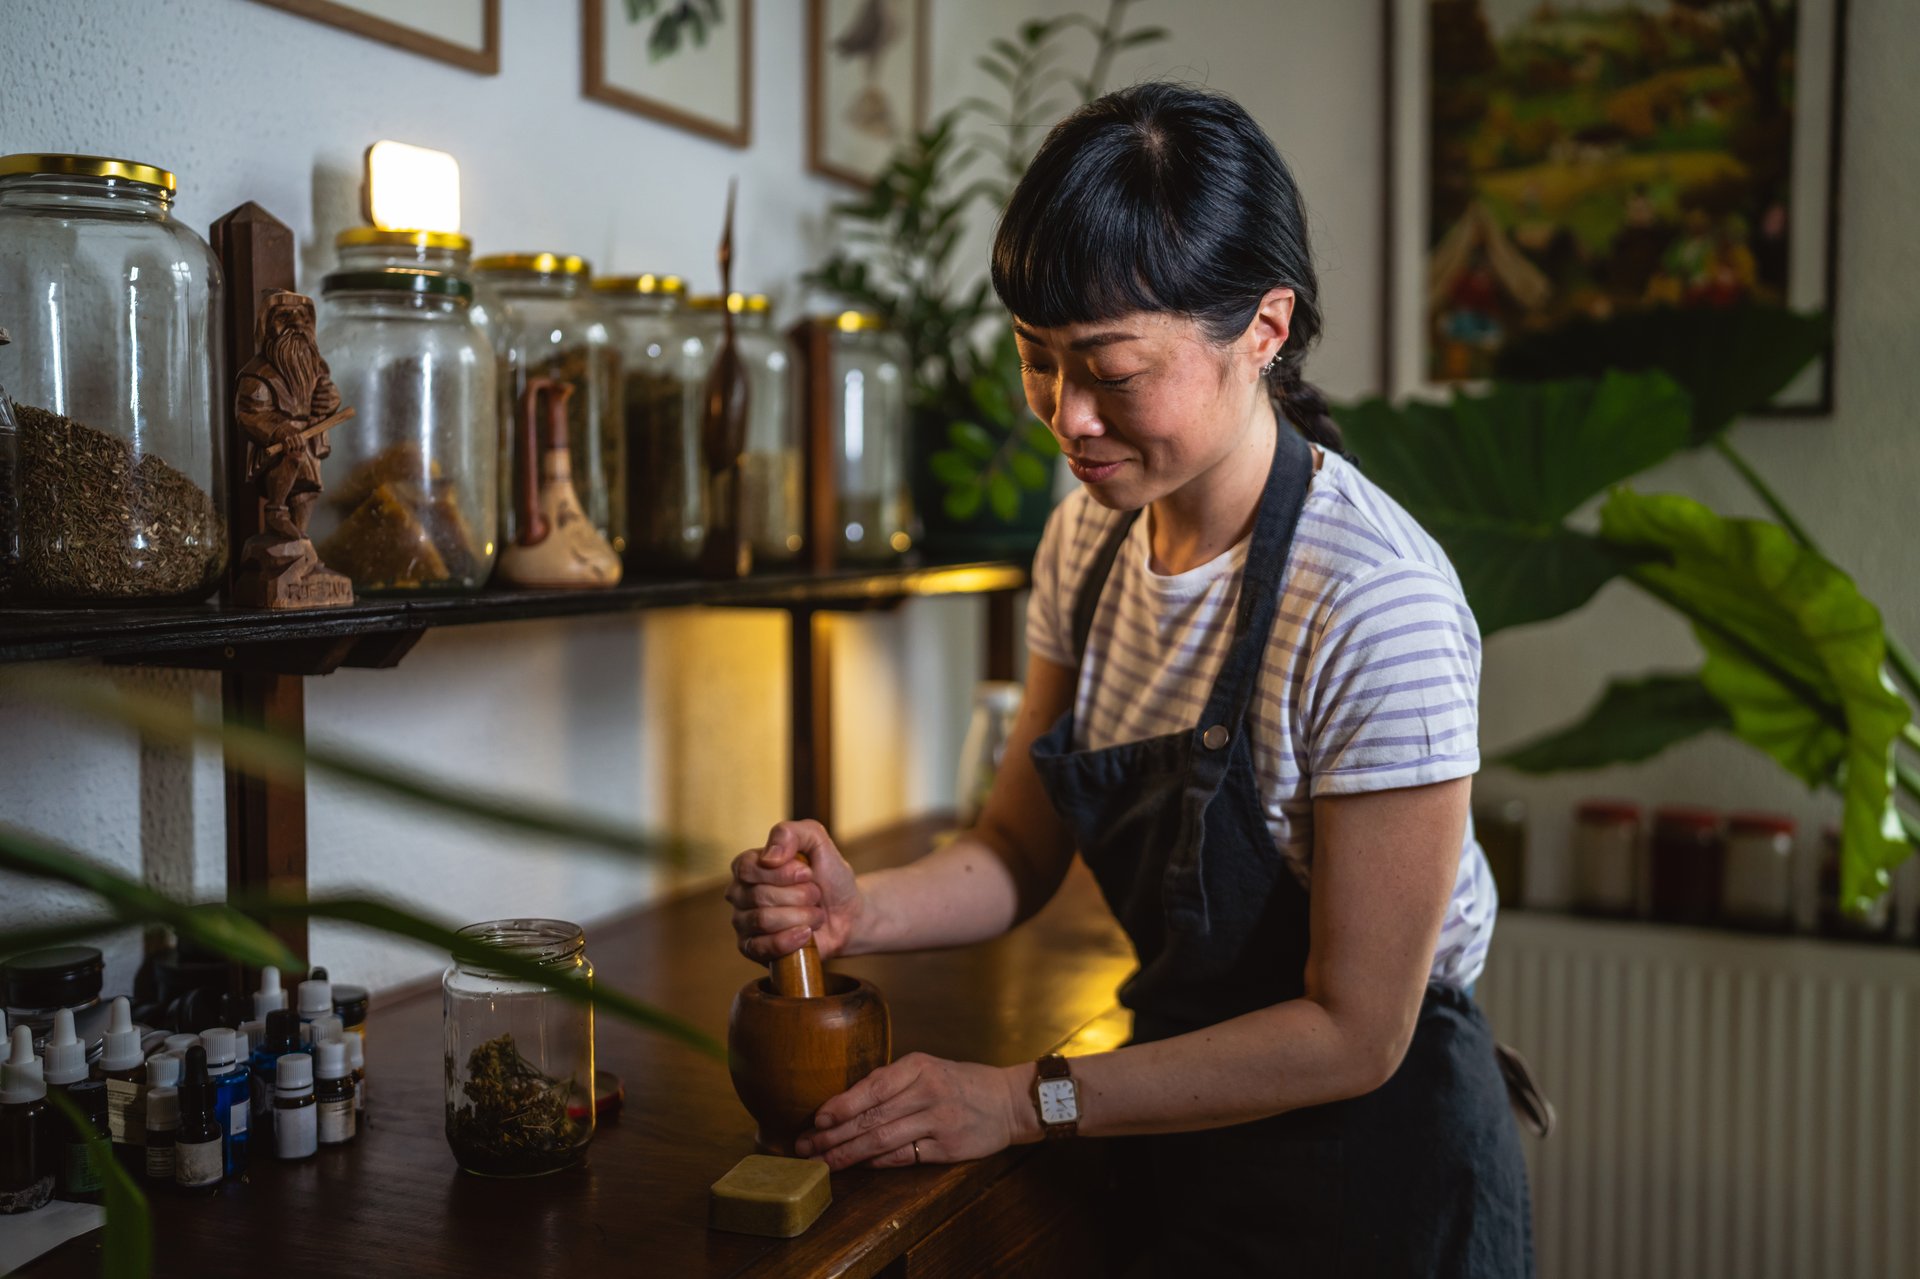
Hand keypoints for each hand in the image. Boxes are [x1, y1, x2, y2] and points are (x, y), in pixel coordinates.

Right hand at [726, 820, 863, 962]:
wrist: (847, 914)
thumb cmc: (829, 877)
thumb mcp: (817, 842)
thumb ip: (791, 833)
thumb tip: (768, 858)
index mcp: (749, 866)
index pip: (747, 868)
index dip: (782, 873)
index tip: (808, 873)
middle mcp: (740, 893)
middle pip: (759, 896)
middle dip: (799, 896)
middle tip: (815, 896)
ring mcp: (743, 923)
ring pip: (763, 921)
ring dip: (801, 917)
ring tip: (814, 914)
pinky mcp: (752, 949)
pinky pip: (762, 947)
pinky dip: (790, 940)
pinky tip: (806, 935)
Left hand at [794, 1053, 1025, 1169]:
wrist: (1010, 1102)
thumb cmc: (962, 1083)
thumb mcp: (929, 1068)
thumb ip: (892, 1081)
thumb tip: (845, 1102)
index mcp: (918, 1066)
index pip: (871, 1087)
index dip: (840, 1106)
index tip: (815, 1120)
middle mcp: (927, 1092)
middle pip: (870, 1117)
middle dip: (833, 1135)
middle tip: (806, 1147)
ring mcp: (938, 1121)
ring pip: (882, 1140)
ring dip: (847, 1154)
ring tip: (824, 1162)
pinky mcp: (947, 1148)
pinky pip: (903, 1157)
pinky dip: (876, 1162)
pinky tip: (858, 1166)